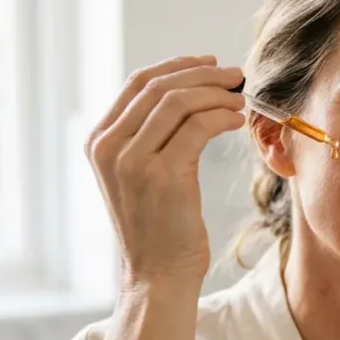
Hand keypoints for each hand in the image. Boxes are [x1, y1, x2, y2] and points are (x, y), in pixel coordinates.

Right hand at [84, 55, 246, 284]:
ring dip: (217, 94)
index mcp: (99, 142)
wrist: (158, 275)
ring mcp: (132, 162)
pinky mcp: (162, 176)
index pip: (136, 83)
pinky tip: (237, 121)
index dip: (176, 66)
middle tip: (235, 75)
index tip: (208, 63)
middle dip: (202, 75)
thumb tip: (189, 92)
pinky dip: (222, 116)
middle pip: (159, 87)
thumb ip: (149, 137)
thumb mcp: (141, 175)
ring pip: (178, 102)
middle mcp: (109, 148)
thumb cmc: (160, 226)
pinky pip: (198, 127)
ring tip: (241, 99)